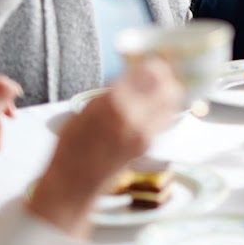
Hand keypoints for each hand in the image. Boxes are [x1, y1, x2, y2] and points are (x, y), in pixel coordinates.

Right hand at [27, 59, 182, 237]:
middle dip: (165, 76)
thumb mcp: (85, 111)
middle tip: (156, 73)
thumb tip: (131, 75)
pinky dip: (163, 108)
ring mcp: (145, 134)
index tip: (149, 61)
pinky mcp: (149, 145)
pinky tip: (150, 106)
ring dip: (167, 91)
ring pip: (172, 103)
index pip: (149, 73)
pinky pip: (165, 119)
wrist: (74, 183)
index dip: (152, 64)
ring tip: (155, 88)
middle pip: (169, 86)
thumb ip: (111, 92)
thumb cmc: (71, 148)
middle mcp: (135, 118)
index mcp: (115, 104)